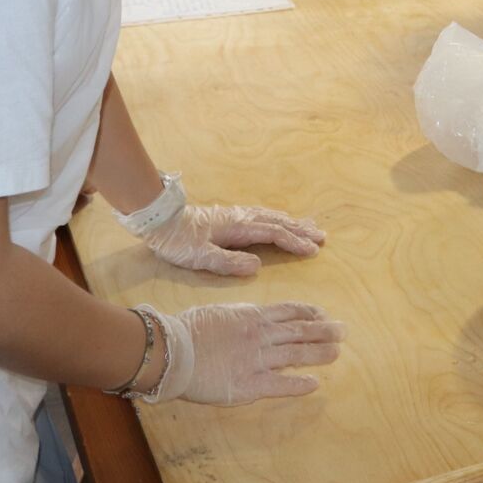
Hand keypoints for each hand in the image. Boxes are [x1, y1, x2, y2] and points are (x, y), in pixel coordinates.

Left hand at [144, 204, 324, 276]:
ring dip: (292, 222)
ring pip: (271, 217)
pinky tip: (279, 220)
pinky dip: (278, 218)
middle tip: (322, 237)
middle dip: (301, 230)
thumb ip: (229, 263)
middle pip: (278, 222)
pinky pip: (262, 215)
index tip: (313, 251)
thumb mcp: (201, 257)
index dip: (295, 242)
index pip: (275, 234)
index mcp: (239, 228)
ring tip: (309, 226)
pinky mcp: (230, 217)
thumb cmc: (178, 241)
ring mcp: (236, 215)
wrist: (160, 219)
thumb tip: (257, 266)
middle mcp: (242, 218)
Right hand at [146, 302, 345, 404]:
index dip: (310, 313)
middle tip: (343, 332)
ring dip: (320, 354)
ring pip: (297, 355)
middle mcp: (261, 335)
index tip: (323, 314)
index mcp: (253, 316)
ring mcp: (257, 360)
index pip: (290, 311)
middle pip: (301, 331)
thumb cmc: (187, 330)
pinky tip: (314, 384)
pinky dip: (300, 384)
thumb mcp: (219, 313)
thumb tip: (255, 317)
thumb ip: (241, 317)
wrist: (170, 351)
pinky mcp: (249, 384)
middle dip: (324, 331)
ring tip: (337, 353)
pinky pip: (281, 384)